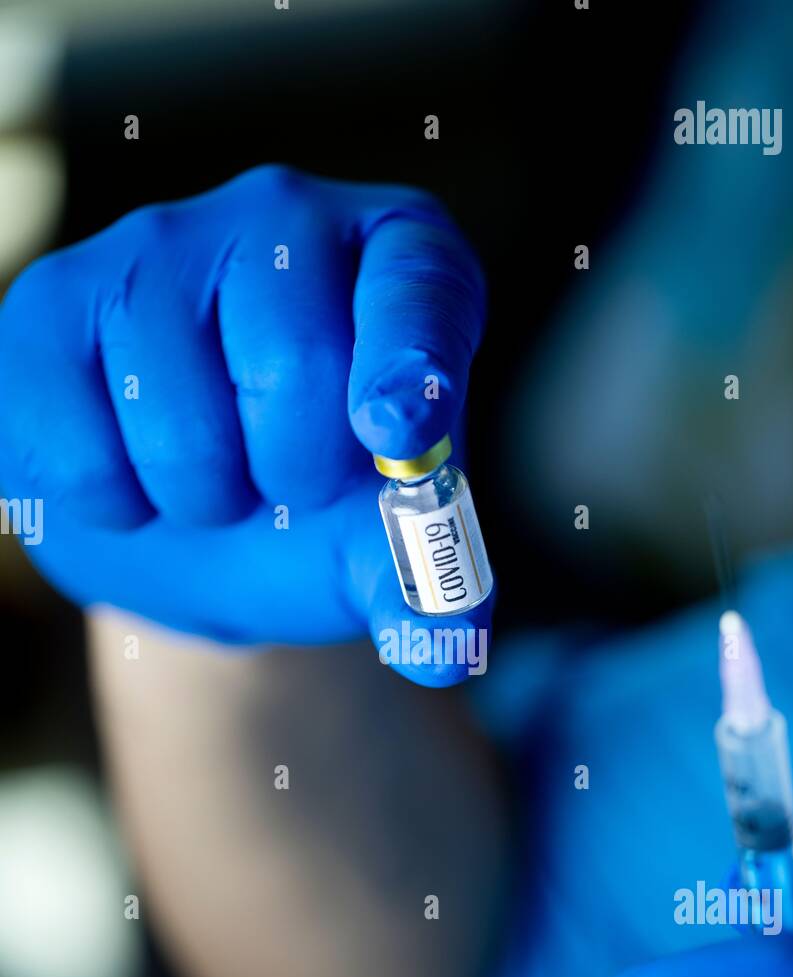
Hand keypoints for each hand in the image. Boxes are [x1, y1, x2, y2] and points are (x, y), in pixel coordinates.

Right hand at [0, 165, 489, 683]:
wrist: (196, 522)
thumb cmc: (311, 506)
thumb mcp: (381, 542)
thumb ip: (425, 585)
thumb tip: (447, 648)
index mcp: (396, 260)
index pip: (417, 287)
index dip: (409, 363)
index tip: (397, 436)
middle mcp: (281, 219)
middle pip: (294, 363)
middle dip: (294, 475)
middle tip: (284, 482)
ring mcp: (158, 247)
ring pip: (180, 420)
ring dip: (203, 499)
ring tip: (209, 478)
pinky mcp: (52, 301)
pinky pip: (81, 448)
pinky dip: (115, 504)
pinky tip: (131, 473)